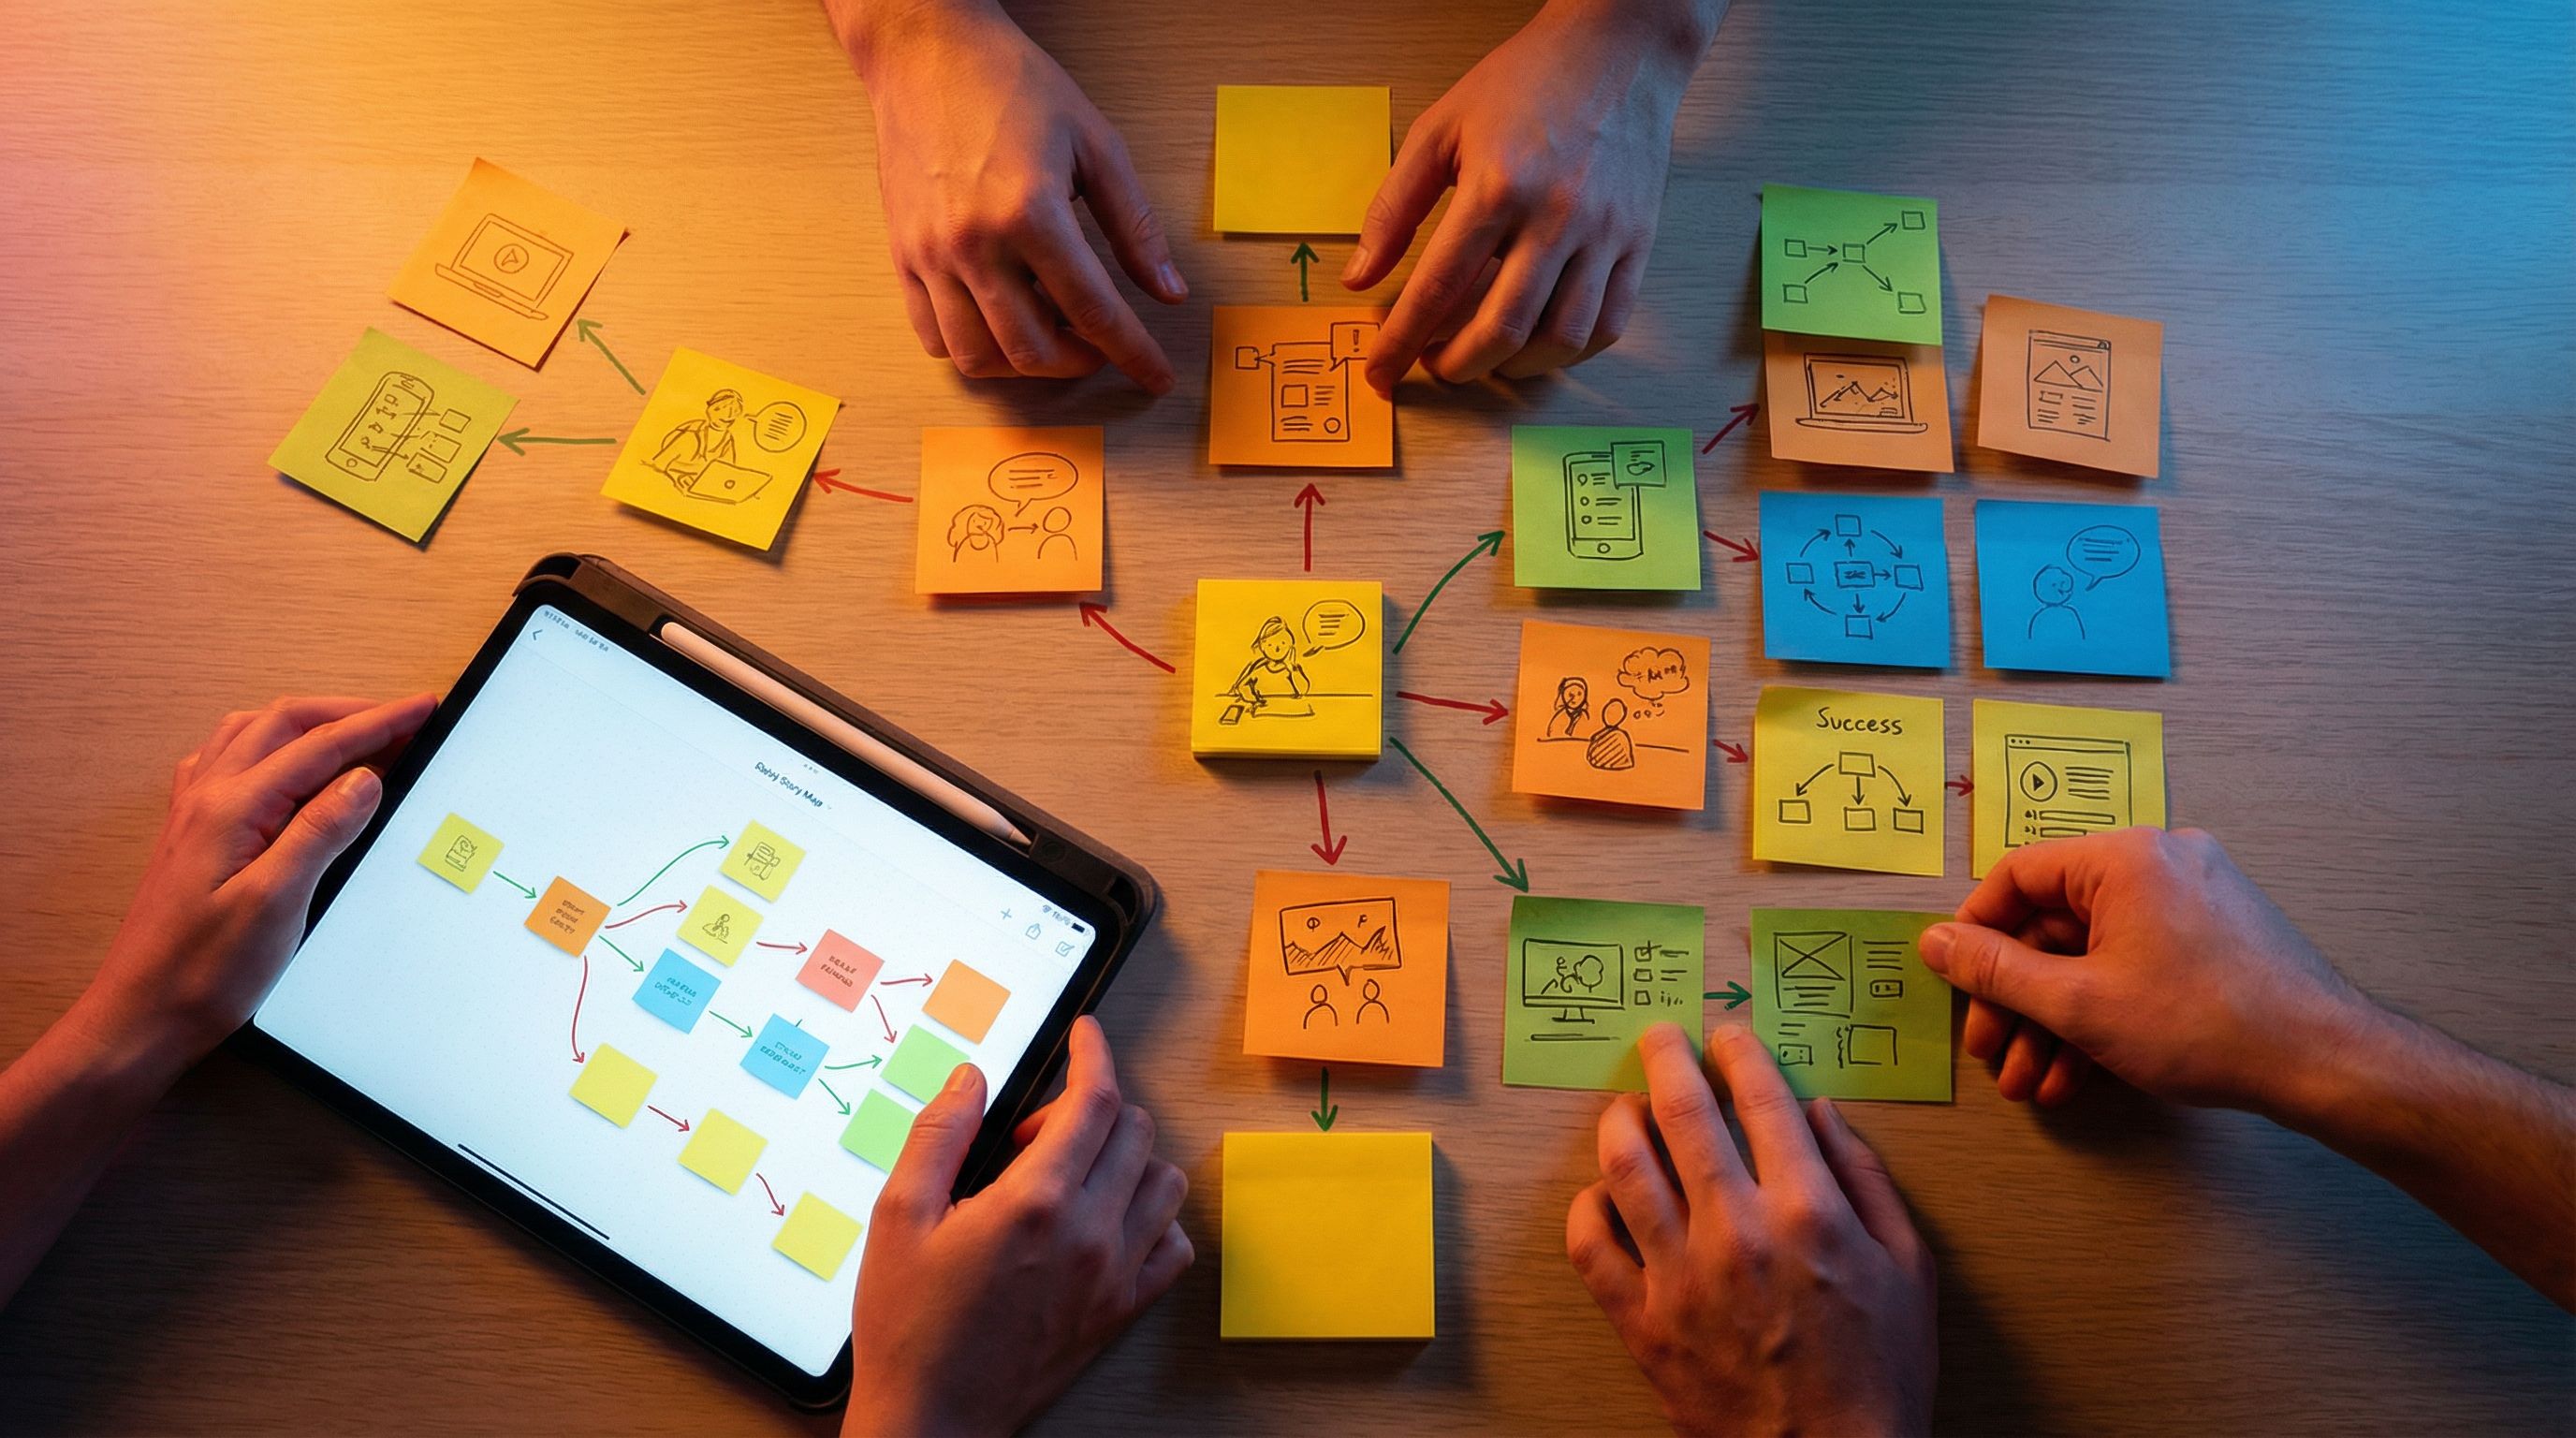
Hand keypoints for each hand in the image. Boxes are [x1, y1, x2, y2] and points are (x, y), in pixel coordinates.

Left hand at [82, 695, 434, 1061]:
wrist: (142, 1016)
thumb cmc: (204, 972)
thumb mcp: (275, 904)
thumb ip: (319, 832)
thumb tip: (365, 778)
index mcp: (232, 808)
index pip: (319, 746)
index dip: (378, 723)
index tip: (424, 709)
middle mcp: (207, 797)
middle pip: (284, 723)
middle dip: (348, 712)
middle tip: (404, 719)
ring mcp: (194, 813)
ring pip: (254, 735)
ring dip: (309, 723)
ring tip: (355, 733)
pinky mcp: (192, 834)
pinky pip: (228, 762)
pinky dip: (269, 747)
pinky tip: (284, 766)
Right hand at [831, 0, 1183, 392]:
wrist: (927, 53)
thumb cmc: (1012, 85)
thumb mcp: (1096, 144)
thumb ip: (1135, 226)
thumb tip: (1167, 291)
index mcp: (1031, 213)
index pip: (1093, 311)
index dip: (1133, 353)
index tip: (1157, 377)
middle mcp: (973, 243)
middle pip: (1033, 350)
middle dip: (1080, 363)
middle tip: (1101, 345)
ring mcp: (930, 254)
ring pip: (977, 356)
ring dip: (1025, 364)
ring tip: (1052, 333)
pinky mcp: (902, 255)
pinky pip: (932, 334)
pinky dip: (973, 349)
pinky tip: (1001, 323)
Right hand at [847, 1017, 1190, 1434]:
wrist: (932, 1417)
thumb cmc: (908, 1324)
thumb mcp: (898, 1216)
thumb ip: (938, 1136)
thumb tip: (970, 1079)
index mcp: (1035, 1201)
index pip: (1095, 1099)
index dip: (1093, 1053)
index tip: (1085, 1035)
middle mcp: (1089, 1233)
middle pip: (1134, 1129)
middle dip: (1090, 1108)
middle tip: (1032, 1138)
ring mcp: (1114, 1274)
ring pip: (1163, 1180)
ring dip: (1126, 1158)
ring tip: (1070, 1176)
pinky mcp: (1123, 1309)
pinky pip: (1173, 1245)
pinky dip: (1152, 1219)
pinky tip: (1106, 1221)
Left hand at [1343, 0, 1716, 391]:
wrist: (1618, 51)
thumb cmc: (1525, 82)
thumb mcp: (1439, 130)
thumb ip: (1394, 207)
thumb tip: (1359, 278)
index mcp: (1497, 186)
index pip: (1438, 286)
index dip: (1402, 342)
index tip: (1381, 373)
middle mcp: (1555, 217)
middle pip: (1501, 328)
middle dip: (1456, 365)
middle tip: (1433, 364)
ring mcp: (1604, 234)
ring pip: (1560, 337)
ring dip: (1513, 368)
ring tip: (1484, 358)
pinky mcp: (1638, 241)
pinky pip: (1609, 322)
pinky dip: (1570, 351)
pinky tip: (1539, 343)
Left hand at [1568, 1024, 1935, 1437]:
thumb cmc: (1881, 1371)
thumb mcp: (1908, 1267)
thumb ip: (1865, 1178)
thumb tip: (1818, 1111)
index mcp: (1808, 1211)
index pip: (1759, 1098)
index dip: (1738, 1052)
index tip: (1727, 1035)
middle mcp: (1736, 1231)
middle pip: (1681, 1113)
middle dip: (1666, 1058)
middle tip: (1659, 1037)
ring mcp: (1679, 1276)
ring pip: (1624, 1166)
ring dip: (1620, 1119)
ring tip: (1628, 1107)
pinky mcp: (1641, 1321)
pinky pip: (1589, 1245)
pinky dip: (1587, 1206)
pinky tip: (1601, 1193)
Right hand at [1920, 827, 2373, 1111]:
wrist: (2323, 1062)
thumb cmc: (2199, 1024)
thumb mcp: (2078, 1004)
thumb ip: (1996, 971)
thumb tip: (1933, 942)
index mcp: (2123, 857)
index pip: (2018, 876)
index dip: (1976, 934)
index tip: (1959, 988)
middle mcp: (2158, 862)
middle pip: (2056, 923)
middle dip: (2019, 1000)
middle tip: (1995, 1055)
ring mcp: (2193, 898)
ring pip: (2095, 953)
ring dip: (2056, 1021)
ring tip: (2036, 1085)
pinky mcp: (2216, 937)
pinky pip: (2137, 963)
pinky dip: (2104, 1013)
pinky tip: (2082, 1075)